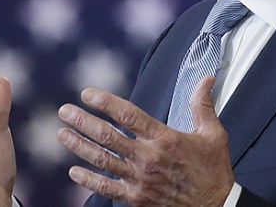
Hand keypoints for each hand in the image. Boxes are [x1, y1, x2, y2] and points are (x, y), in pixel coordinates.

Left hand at [57, 76, 233, 206]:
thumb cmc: (213, 171)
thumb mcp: (213, 134)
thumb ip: (203, 105)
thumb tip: (205, 79)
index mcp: (165, 139)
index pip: (128, 115)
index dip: (105, 102)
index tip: (87, 93)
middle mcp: (148, 158)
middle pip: (108, 136)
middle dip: (83, 121)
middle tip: (65, 111)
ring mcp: (139, 180)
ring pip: (102, 160)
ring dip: (79, 146)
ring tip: (62, 134)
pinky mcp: (136, 198)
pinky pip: (106, 188)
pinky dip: (88, 180)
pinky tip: (74, 171)